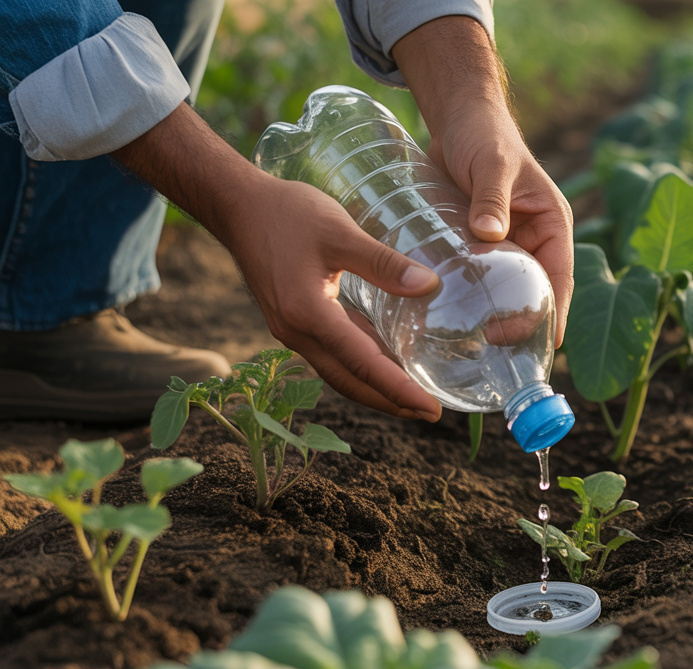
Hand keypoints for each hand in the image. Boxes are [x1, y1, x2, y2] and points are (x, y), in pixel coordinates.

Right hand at [111, 105, 444, 420]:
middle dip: (390, 402)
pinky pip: (331, 354)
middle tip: (430, 414)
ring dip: (374, 389)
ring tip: (412, 399)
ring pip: (339, 372)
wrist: (237, 205)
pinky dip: (359, 365)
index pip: (363, 364)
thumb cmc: (287, 213)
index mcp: (308, 314)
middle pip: (350, 382)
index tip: (431, 409)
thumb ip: (384, 262)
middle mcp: (297, 332)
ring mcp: (292, 329)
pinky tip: (384, 361)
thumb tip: (429, 286)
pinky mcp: (293, 320)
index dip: (400, 389)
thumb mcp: (340, 232)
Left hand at [393, 17, 573, 346]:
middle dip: (519, 325)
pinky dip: (470, 299)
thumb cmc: (485, 136)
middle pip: (533, 294)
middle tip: (493, 350)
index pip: (559, 280)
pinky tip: (449, 320)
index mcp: (552, 226)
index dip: (551, 315)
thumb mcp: (493, 166)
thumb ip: (491, 199)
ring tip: (472, 348)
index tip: (537, 346)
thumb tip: (489, 234)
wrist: (458, 118)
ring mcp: (505, 245)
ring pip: (505, 291)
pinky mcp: (477, 245)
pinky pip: (479, 279)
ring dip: (493, 317)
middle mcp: (534, 241)